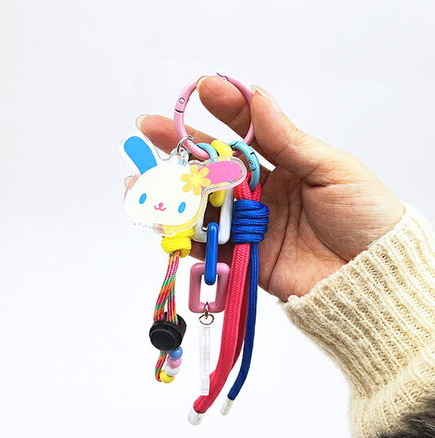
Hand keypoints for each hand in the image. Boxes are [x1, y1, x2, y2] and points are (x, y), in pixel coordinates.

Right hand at [137, 77, 403, 300]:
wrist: (370, 279)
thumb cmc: (364, 217)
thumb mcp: (331, 169)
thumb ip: (289, 140)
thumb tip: (258, 97)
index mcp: (285, 164)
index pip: (247, 131)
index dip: (225, 109)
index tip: (203, 89)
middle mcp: (261, 192)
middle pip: (214, 166)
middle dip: (181, 146)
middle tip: (149, 128)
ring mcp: (249, 223)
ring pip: (203, 204)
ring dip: (170, 190)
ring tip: (138, 177)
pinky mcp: (244, 256)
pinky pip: (207, 243)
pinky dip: (182, 233)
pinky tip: (159, 217)